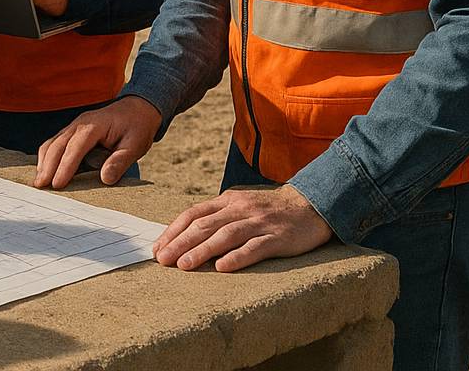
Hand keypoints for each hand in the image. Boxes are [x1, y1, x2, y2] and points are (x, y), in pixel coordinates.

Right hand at [34, 95, 159, 188]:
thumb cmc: (137, 127)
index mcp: (94, 126)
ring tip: (40, 181)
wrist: (137, 108)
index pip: (75, 147)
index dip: (65, 167)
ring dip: (44, 162)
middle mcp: (79, 124)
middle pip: (57, 145)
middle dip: (47, 166)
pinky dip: (48, 157)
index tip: (57, 184)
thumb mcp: (135, 144)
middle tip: (40, 186)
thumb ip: (120, 161)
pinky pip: (55, 143)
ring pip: (52, 143)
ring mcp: (74, 126)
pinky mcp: (73, 132)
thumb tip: (105, 179)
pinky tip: (46, 170)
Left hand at [153, 185, 333, 271]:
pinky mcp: (278, 237)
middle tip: (162, 260)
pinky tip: (222, 267)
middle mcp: (239, 209)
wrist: (310, 205)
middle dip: (180, 243)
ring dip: (202, 251)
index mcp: (226, 201)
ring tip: (184, 265)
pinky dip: (237, 257)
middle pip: (204, 225)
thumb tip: (184, 238)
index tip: (157, 248)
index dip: (173, 231)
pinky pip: (255, 247)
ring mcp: (259, 222)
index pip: (193, 214)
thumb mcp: (239, 206)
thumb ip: (216, 218)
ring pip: (225, 235)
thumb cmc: (268, 210)